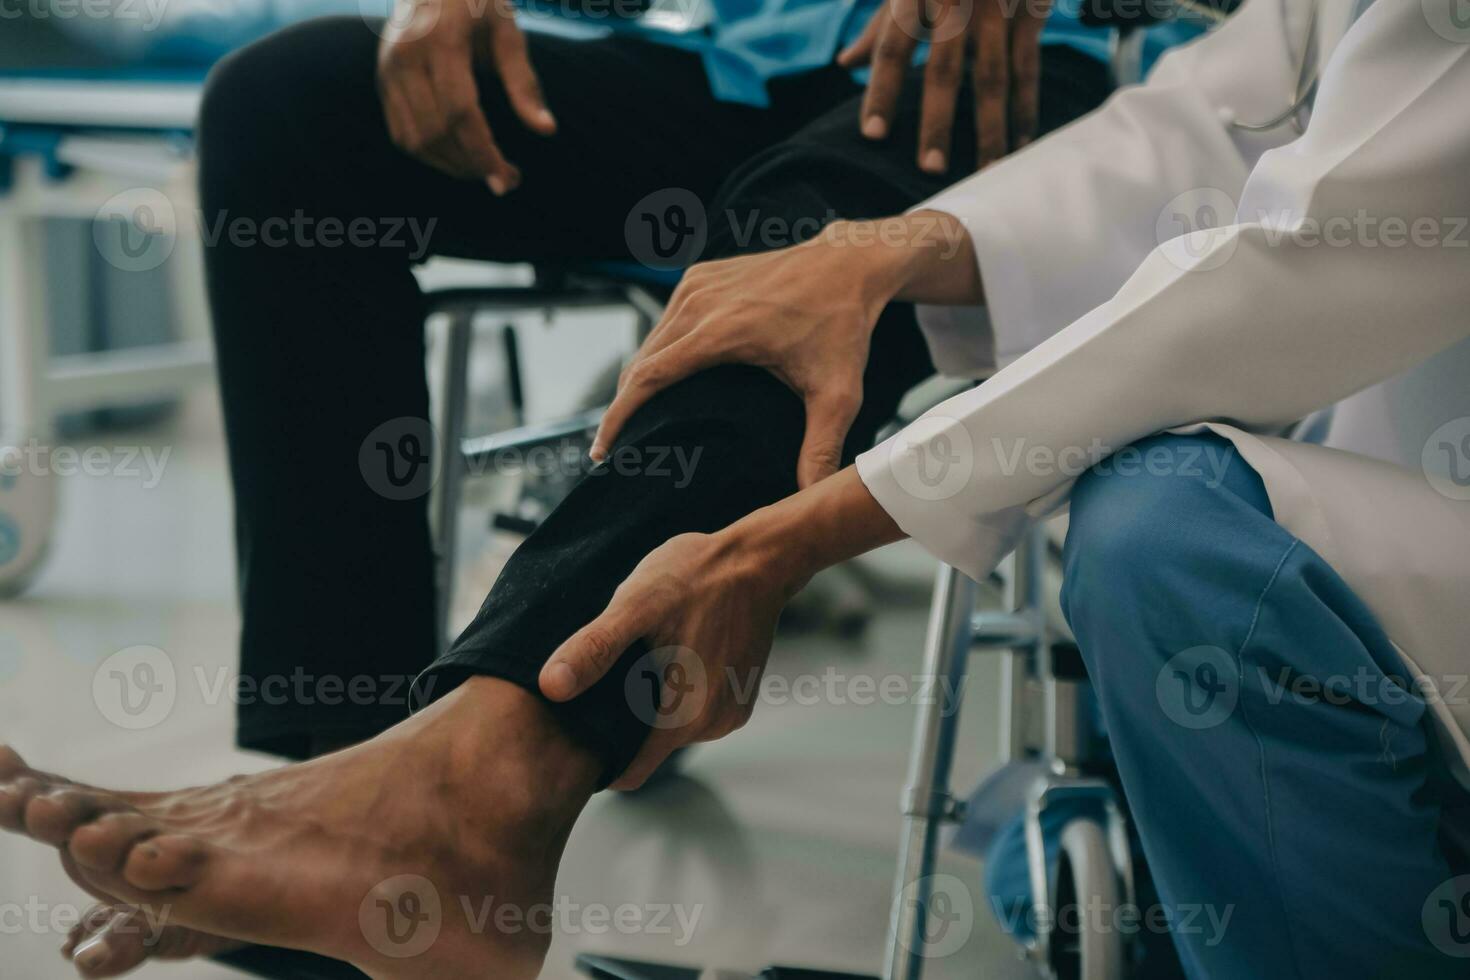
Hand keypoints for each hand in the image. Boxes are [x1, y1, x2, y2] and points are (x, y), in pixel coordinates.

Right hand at [376, 0, 556, 191]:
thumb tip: (546, 130)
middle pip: (436, 132)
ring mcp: (387, 69)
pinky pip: (401, 133)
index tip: (506, 179)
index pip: (460, 112)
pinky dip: (430, 154)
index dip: (483, 152)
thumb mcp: (508, 31)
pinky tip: (460, 156)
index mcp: (440, 40)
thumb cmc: (478, 0)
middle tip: (507, 178)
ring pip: (414, 140)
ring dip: (451, 165)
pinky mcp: (381, 80)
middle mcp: (406, 56)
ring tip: (485, 169)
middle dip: (472, 165)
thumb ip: (524, 82)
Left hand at [539, 468, 905, 789]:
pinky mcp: (739, 696)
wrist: (757, 559)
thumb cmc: (696, 576)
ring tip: (636, 661)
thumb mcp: (635, 606)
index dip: (598, 758)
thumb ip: (594, 649)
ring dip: (650, 703)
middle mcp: (714, 725)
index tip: (575, 732)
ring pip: (672, 727)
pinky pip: (694, 709)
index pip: (629, 771)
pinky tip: (666, 656)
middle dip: (622, 724)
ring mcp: (730, 712)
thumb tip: (551, 688)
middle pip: (649, 747)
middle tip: (601, 679)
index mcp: (686, 716)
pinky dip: (675, 691)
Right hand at [593, 223, 907, 488]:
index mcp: (721, 332)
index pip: (649, 377)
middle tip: (617, 449)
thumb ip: (822, 446)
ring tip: (635, 419)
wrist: (848, 264)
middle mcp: (699, 303)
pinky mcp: (700, 275)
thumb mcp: (838, 392)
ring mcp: (696, 285)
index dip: (618, 417)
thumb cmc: (843, 325)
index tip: (602, 451)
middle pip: (640, 363)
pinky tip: (661, 380)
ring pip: (650, 341)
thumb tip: (810, 497)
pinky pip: (666, 320)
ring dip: (638, 379)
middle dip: (624, 406)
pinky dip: (657, 351)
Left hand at [838, 0, 1052, 172]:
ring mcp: (996, 7)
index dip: (880, 91)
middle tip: (931, 168)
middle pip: (944, 69)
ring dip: (991, 128)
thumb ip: (878, 24)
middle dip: (938, 121)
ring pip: (993, 75)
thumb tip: (845, 65)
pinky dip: (1025, 108)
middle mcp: (956, 0)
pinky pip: (1028, 68)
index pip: (891, 47)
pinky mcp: (1030, 11)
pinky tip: (1020, 142)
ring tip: (986, 171)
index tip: (871, 135)